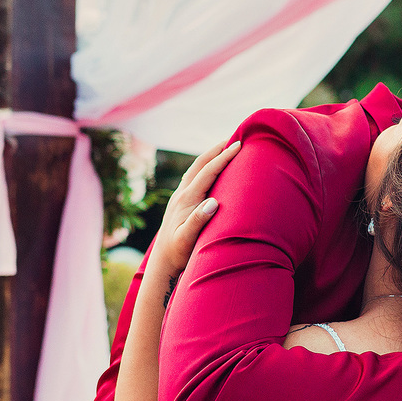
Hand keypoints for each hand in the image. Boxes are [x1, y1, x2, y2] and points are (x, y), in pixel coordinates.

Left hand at [155, 140, 241, 271]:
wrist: (163, 261)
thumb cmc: (178, 253)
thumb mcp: (188, 239)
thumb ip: (198, 220)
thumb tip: (213, 202)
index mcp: (186, 199)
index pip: (207, 172)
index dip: (223, 157)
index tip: (238, 146)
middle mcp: (181, 194)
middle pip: (200, 164)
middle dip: (217, 150)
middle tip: (234, 138)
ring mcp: (179, 197)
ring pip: (195, 170)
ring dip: (210, 157)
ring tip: (223, 148)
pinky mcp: (180, 203)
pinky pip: (193, 179)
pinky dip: (204, 169)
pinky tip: (209, 170)